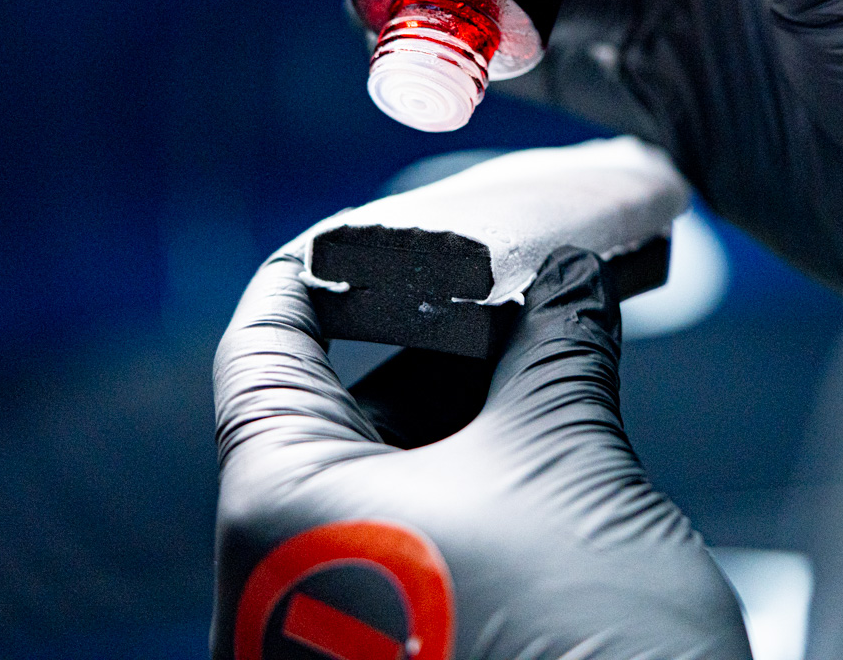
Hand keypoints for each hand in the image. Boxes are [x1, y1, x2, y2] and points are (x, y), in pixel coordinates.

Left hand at [212, 245, 748, 659]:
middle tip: (501, 278)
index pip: (263, 344)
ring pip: (383, 472)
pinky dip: (473, 473)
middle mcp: (283, 572)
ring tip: (542, 344)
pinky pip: (417, 533)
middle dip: (425, 336)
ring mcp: (336, 627)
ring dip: (462, 405)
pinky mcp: (401, 650)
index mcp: (280, 508)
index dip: (318, 266)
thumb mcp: (566, 462)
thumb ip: (557, 345)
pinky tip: (543, 428)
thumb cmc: (579, 641)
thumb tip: (570, 273)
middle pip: (332, 405)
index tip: (374, 224)